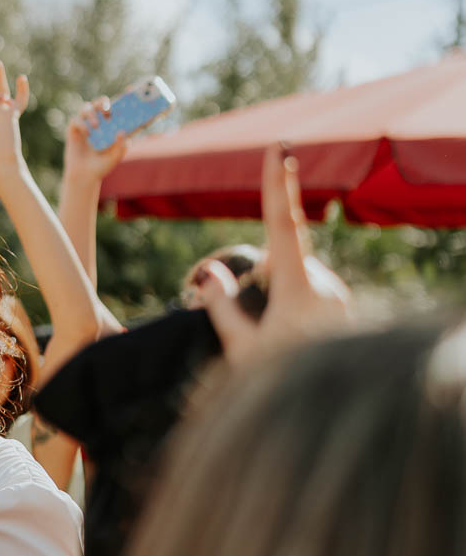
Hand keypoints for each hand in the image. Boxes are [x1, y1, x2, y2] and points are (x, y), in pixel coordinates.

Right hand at [64, 97, 125, 180]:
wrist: (84, 177)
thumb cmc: (101, 166)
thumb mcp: (115, 157)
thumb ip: (121, 146)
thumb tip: (122, 132)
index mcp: (111, 125)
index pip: (117, 106)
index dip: (124, 97)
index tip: (130, 90)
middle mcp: (98, 121)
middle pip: (100, 103)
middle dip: (104, 102)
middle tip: (109, 111)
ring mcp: (85, 124)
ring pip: (87, 108)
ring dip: (92, 114)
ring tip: (97, 126)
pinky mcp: (73, 130)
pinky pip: (76, 120)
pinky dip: (82, 124)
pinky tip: (88, 134)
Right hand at [197, 147, 351, 362]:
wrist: (331, 406)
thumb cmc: (281, 383)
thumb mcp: (241, 350)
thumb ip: (223, 307)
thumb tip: (212, 271)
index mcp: (298, 289)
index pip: (283, 226)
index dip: (277, 185)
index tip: (280, 149)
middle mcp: (324, 286)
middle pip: (282, 261)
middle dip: (264, 280)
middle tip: (260, 330)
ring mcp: (338, 296)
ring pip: (296, 278)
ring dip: (281, 298)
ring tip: (282, 343)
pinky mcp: (344, 307)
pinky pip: (311, 293)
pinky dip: (296, 307)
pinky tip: (297, 341)